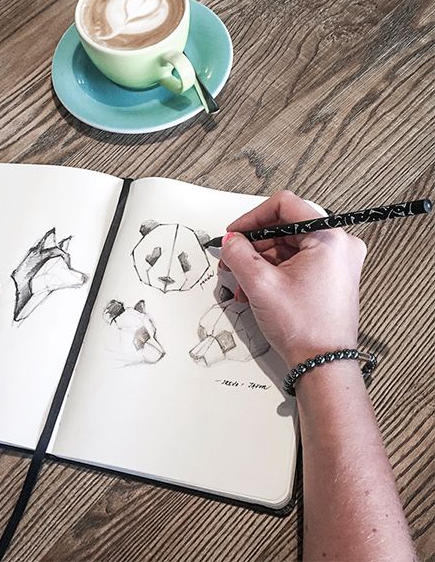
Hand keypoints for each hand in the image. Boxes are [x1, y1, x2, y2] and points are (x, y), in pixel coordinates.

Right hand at [220, 191, 366, 367]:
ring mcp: (337, 262)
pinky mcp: (331, 276)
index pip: (284, 205)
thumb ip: (238, 254)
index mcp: (329, 237)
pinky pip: (296, 262)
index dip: (252, 218)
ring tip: (242, 284)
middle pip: (285, 227)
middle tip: (232, 261)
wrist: (323, 364)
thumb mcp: (260, 284)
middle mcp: (339, 245)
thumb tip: (230, 241)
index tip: (235, 234)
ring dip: (260, 263)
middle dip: (254, 246)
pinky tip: (256, 290)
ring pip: (288, 247)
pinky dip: (274, 272)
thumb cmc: (304, 328)